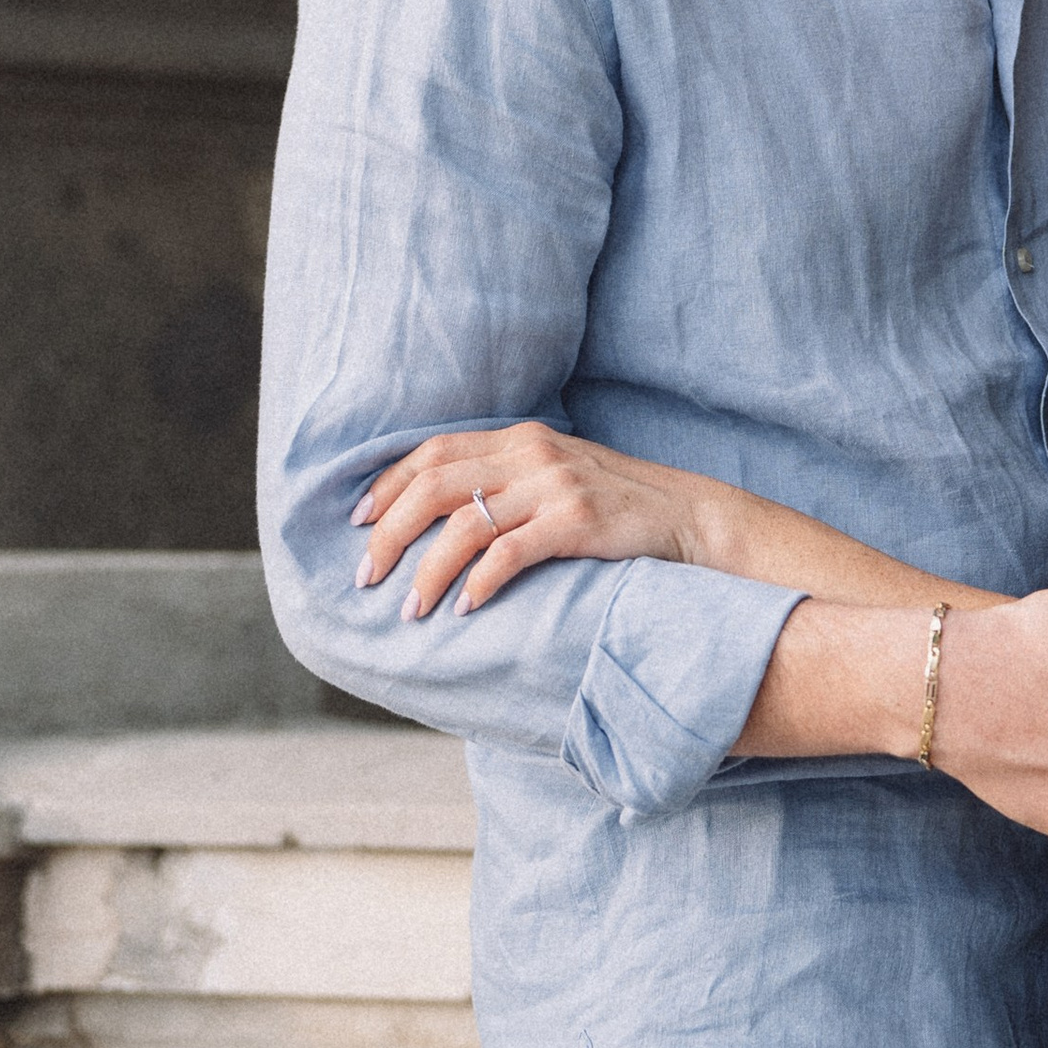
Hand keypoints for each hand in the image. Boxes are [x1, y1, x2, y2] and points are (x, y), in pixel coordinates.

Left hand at [352, 422, 702, 619]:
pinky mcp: (577, 521)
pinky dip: (479, 581)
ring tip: (410, 609)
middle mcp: (533, 453)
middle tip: (366, 575)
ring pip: (465, 522)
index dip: (388, 485)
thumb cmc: (617, 505)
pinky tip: (464, 607)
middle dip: (390, 532)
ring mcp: (555, 485)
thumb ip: (508, 480)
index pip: (434, 451)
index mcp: (521, 439)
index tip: (358, 522)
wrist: (689, 517)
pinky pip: (510, 552)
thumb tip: (442, 515)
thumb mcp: (557, 476)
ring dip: (427, 570)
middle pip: (436, 484)